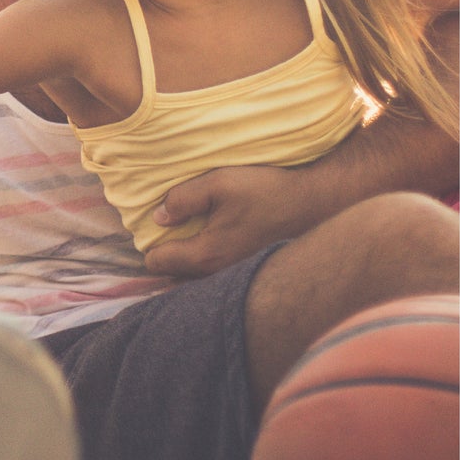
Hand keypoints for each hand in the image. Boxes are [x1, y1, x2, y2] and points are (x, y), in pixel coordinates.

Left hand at [141, 165, 315, 276]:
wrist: (310, 203)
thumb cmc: (264, 192)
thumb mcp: (218, 183)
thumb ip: (182, 199)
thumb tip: (158, 216)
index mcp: (205, 254)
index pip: (156, 262)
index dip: (149, 240)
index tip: (157, 222)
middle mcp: (216, 273)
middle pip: (170, 274)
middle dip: (164, 251)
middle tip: (170, 225)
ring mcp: (231, 276)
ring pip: (190, 276)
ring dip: (182, 257)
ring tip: (187, 230)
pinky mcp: (242, 271)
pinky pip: (209, 274)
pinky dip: (200, 260)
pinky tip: (210, 236)